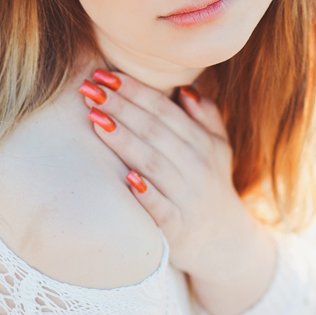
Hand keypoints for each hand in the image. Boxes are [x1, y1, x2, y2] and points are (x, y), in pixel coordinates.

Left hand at [79, 69, 276, 310]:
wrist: (225, 242)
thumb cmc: (211, 186)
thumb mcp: (219, 148)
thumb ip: (207, 116)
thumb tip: (186, 89)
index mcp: (203, 142)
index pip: (164, 109)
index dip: (135, 89)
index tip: (106, 74)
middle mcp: (197, 165)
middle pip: (154, 130)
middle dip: (121, 106)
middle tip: (90, 87)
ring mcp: (188, 196)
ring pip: (153, 162)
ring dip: (124, 139)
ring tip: (95, 118)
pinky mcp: (178, 227)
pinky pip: (161, 208)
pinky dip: (146, 193)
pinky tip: (127, 178)